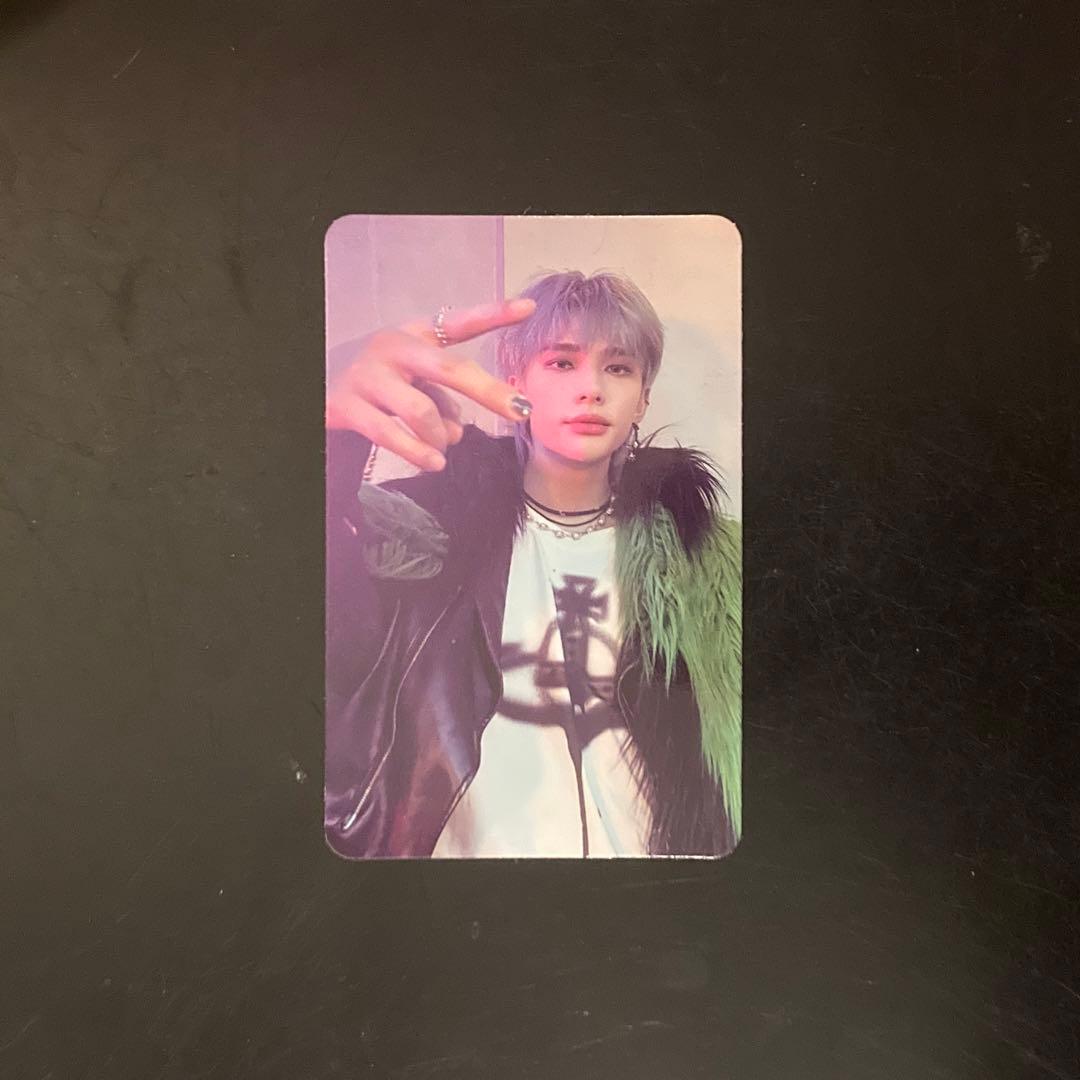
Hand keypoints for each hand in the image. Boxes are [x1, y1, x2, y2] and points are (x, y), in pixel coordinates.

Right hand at [326, 298, 535, 471]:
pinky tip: (432, 461)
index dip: (493, 314)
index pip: (458, 323)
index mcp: (415, 335)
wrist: (324, 392)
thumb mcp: (415, 378)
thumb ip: (443, 397)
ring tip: (442, 447)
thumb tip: (460, 431)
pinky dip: (419, 453)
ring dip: (441, 436)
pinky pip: (392, 435)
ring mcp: (369, 377)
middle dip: (489, 392)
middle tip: (521, 412)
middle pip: (450, 369)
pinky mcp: (349, 407)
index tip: (529, 308)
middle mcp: (392, 348)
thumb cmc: (383, 385)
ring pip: (422, 412)